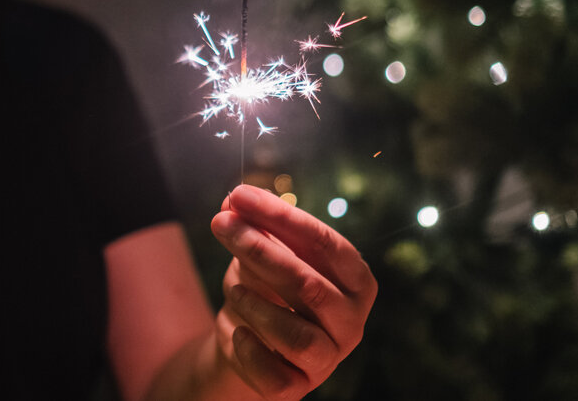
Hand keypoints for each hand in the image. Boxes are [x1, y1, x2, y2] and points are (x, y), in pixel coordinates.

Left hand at [210, 184, 375, 399]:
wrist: (248, 344)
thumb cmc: (266, 288)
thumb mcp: (261, 252)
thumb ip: (253, 226)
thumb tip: (233, 202)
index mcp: (356, 281)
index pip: (326, 243)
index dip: (281, 216)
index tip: (240, 195)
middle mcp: (351, 322)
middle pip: (309, 286)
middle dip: (259, 250)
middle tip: (221, 224)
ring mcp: (327, 358)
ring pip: (295, 335)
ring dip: (255, 305)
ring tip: (233, 288)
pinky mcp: (297, 387)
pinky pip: (273, 373)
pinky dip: (249, 349)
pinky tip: (237, 331)